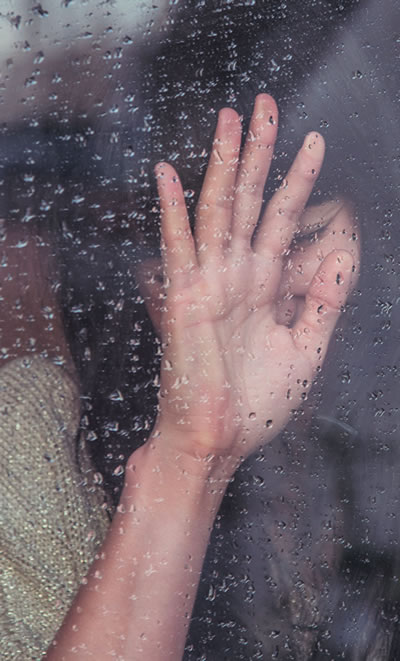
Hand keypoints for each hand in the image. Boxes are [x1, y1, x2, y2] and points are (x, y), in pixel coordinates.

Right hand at [143, 95, 355, 472]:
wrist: (220, 442)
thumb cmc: (255, 405)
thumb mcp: (305, 349)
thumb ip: (324, 301)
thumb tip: (343, 253)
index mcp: (263, 287)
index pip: (281, 220)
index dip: (298, 181)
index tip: (314, 143)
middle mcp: (236, 276)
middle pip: (248, 201)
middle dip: (259, 153)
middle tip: (266, 105)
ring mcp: (209, 284)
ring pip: (217, 211)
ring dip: (223, 165)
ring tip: (231, 119)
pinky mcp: (184, 300)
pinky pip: (179, 247)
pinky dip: (173, 211)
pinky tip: (170, 174)